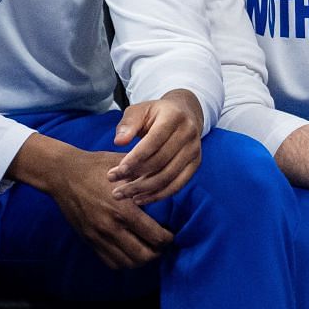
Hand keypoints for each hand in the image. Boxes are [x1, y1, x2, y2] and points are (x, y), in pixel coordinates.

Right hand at [36, 144, 175, 268]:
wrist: (62, 174)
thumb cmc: (97, 167)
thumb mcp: (126, 168)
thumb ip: (148, 179)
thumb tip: (170, 185)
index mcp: (124, 210)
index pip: (156, 237)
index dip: (169, 238)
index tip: (171, 233)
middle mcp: (111, 227)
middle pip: (143, 256)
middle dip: (158, 252)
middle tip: (161, 243)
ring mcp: (98, 236)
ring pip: (127, 263)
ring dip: (141, 259)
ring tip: (147, 248)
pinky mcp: (88, 240)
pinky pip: (110, 262)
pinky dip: (124, 261)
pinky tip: (130, 250)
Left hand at [108, 89, 202, 203]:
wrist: (184, 113)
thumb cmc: (155, 113)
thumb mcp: (139, 111)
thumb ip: (127, 125)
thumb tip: (119, 142)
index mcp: (174, 117)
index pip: (153, 142)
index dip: (135, 158)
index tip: (116, 172)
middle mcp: (188, 134)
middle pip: (160, 162)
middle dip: (134, 177)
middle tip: (113, 185)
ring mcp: (194, 150)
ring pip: (168, 176)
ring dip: (144, 189)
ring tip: (122, 194)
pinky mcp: (195, 164)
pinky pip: (178, 184)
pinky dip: (158, 194)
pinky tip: (140, 198)